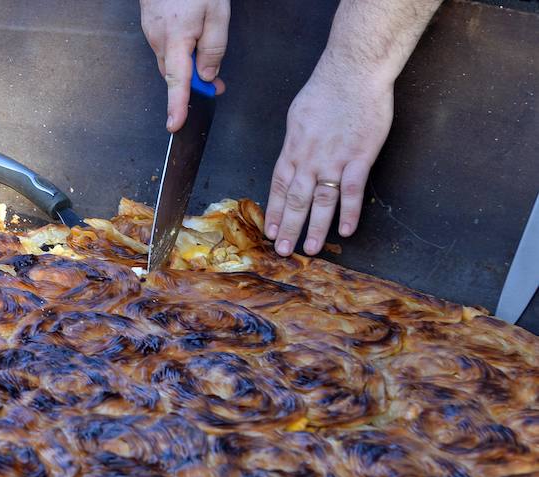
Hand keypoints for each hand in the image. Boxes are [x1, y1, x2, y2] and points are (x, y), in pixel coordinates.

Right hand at [140, 0, 229, 131]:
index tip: (175, 125)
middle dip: (195, 85)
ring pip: (173, 61)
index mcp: (176, 40)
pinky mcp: (152, 27)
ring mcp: (152, 34)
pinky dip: (181, 53)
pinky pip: (168, 49)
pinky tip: (193, 40)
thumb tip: (207, 75)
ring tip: (209, 61)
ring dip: (189, 66)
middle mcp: (159, 41)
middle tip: (218, 87)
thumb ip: (214, 48)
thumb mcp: (217, 13)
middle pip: (176, 75)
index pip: (176, 82)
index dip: (177, 106)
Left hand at [265, 67, 393, 255]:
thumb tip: (292, 157)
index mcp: (293, 149)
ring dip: (315, 228)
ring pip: (321, 201)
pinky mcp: (359, 158)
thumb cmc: (325, 90)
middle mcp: (309, 160)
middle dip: (288, 227)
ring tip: (311, 249)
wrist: (353, 73)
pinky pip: (351, 191)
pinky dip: (349, 213)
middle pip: (296, 200)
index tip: (270, 231)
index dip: (274, 211)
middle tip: (283, 250)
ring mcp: (334, 160)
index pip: (279, 187)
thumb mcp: (297, 117)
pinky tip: (346, 230)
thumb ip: (295, 142)